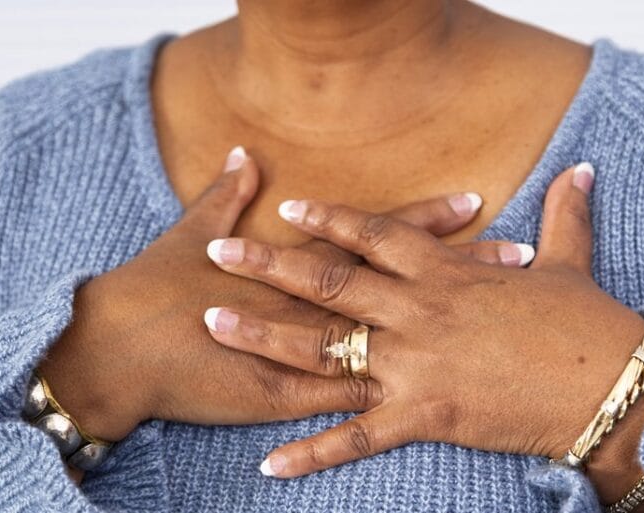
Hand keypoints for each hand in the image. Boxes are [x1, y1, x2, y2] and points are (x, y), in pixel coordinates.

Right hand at [38, 147, 526, 445]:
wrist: (121, 350)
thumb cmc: (155, 288)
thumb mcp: (194, 233)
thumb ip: (226, 197)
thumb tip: (240, 156)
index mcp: (300, 263)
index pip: (378, 236)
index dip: (428, 220)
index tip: (474, 202)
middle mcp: (318, 306)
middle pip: (406, 287)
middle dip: (466, 274)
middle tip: (522, 258)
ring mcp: (310, 354)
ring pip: (398, 346)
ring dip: (451, 342)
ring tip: (506, 333)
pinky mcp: (290, 399)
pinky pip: (352, 410)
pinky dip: (394, 406)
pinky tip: (448, 407)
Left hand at [203, 163, 643, 500]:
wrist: (612, 388)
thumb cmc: (590, 324)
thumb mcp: (572, 263)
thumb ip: (564, 216)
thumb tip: (581, 170)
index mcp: (447, 273)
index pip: (376, 235)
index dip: (330, 219)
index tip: (288, 209)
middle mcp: (419, 312)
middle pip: (330, 284)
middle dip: (269, 266)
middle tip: (217, 256)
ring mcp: (416, 365)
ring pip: (326, 350)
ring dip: (266, 338)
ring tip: (215, 327)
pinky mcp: (425, 416)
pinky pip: (356, 436)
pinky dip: (311, 451)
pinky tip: (270, 461)